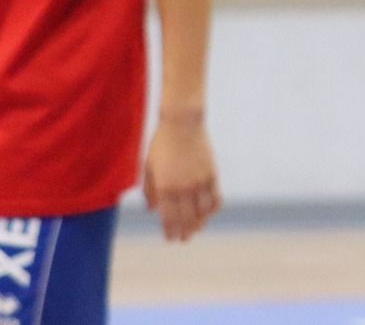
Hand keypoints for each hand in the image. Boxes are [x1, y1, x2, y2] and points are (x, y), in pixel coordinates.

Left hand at [143, 111, 221, 241]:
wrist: (183, 124)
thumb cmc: (162, 144)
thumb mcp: (149, 167)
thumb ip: (150, 191)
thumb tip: (152, 210)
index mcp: (165, 187)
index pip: (169, 218)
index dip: (170, 231)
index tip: (170, 239)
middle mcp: (183, 188)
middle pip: (187, 219)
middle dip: (185, 232)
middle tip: (184, 239)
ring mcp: (199, 182)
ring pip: (203, 212)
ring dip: (200, 223)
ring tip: (197, 228)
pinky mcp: (212, 174)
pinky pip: (215, 198)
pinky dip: (212, 208)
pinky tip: (209, 212)